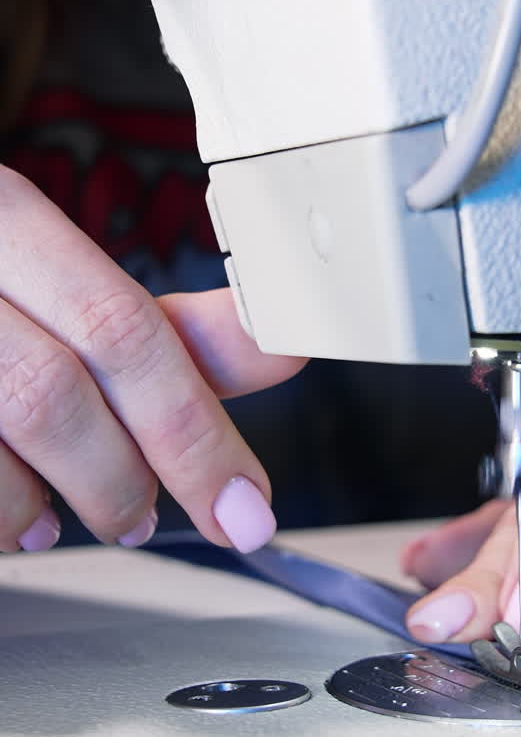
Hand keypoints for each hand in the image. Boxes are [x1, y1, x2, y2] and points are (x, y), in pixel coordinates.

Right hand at [0, 168, 304, 552]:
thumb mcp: (59, 284)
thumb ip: (162, 326)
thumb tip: (278, 348)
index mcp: (3, 217)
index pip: (122, 327)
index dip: (195, 429)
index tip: (247, 504)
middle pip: (52, 391)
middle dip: (125, 475)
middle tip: (155, 518)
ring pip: (2, 425)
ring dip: (52, 500)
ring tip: (77, 519)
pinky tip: (16, 519)